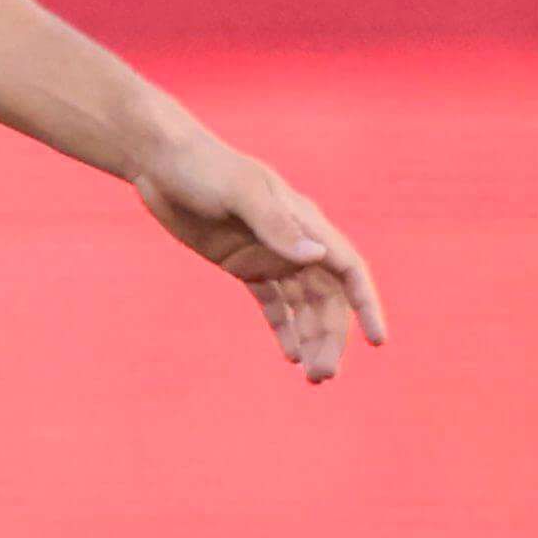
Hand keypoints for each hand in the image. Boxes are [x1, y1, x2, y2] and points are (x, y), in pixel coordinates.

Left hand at [131, 133, 388, 382]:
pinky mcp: (242, 263)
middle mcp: (293, 241)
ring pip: (302, 305)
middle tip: (323, 375)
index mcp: (304, 222)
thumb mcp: (239, 192)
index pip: (347, 268)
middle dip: (330, 336)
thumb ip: (276, 225)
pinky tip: (289, 355)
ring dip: (310, 338)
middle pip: (326, 297)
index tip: (377, 340)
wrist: (161, 162)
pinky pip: (272, 302)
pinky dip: (282, 327)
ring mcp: (269, 254)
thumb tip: (317, 256)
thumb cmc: (203, 168)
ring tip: (312, 376)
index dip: (365, 304)